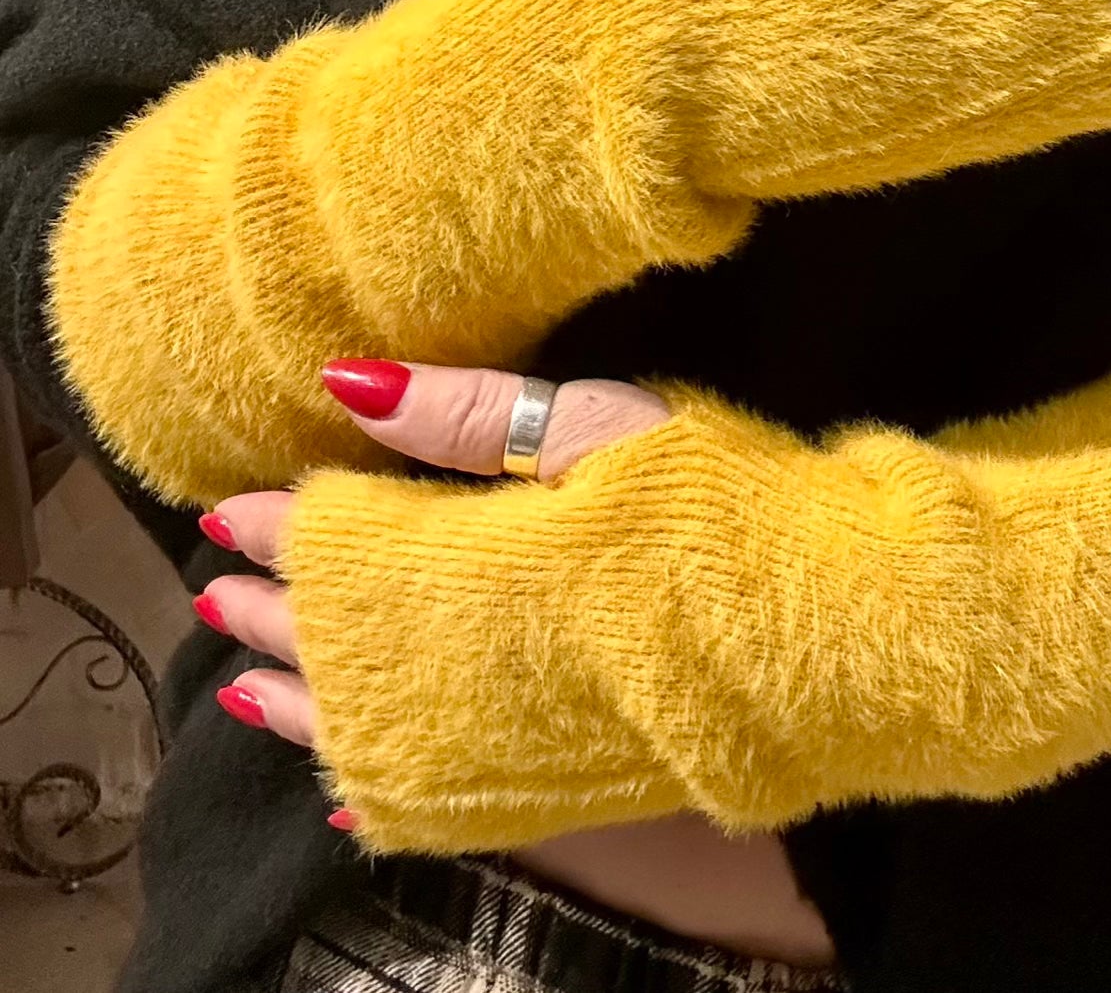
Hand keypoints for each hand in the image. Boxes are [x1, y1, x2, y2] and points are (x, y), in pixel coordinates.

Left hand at [195, 365, 667, 769]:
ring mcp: (482, 743)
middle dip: (268, 607)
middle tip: (218, 589)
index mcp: (454, 567)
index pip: (334, 540)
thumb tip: (343, 384)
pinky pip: (415, 802)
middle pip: (327, 636)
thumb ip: (468, 414)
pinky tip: (345, 793)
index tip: (232, 507)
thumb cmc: (713, 508)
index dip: (281, 521)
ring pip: (351, 729)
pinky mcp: (530, 790)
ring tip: (240, 687)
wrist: (816, 638)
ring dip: (288, 702)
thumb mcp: (598, 429)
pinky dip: (362, 790)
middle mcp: (443, 669)